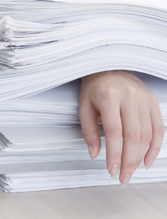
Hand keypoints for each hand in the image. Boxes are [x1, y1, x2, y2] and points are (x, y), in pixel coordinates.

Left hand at [79, 70, 163, 185]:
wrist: (108, 66)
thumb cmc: (94, 87)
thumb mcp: (84, 106)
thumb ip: (89, 131)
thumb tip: (95, 154)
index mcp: (108, 97)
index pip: (114, 132)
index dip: (114, 155)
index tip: (111, 170)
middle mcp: (129, 97)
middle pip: (133, 136)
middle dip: (128, 161)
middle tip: (123, 177)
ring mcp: (144, 99)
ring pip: (147, 135)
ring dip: (140, 157)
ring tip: (131, 171)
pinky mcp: (153, 102)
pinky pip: (158, 129)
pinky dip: (155, 147)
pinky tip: (147, 160)